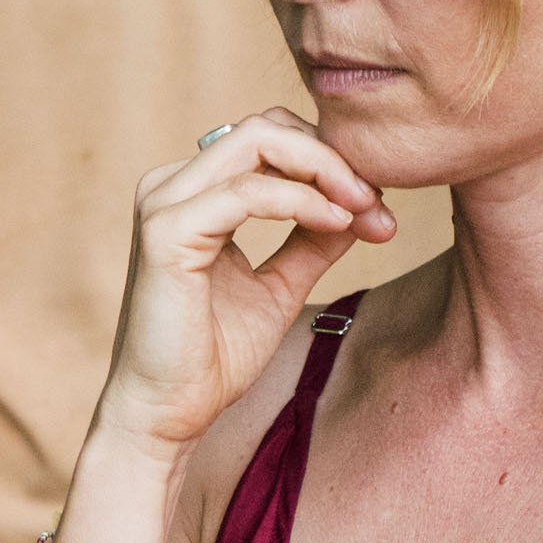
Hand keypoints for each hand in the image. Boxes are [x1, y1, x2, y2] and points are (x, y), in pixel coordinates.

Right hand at [100, 109, 395, 456]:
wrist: (167, 414)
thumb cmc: (212, 358)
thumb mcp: (279, 288)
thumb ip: (312, 242)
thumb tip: (363, 208)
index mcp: (191, 193)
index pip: (268, 140)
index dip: (329, 161)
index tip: (378, 208)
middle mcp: (171, 185)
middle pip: (265, 128)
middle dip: (332, 157)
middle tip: (377, 200)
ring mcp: (163, 203)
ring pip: (257, 142)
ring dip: (324, 170)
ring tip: (364, 209)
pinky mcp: (166, 232)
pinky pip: (247, 191)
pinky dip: (301, 200)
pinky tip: (337, 223)